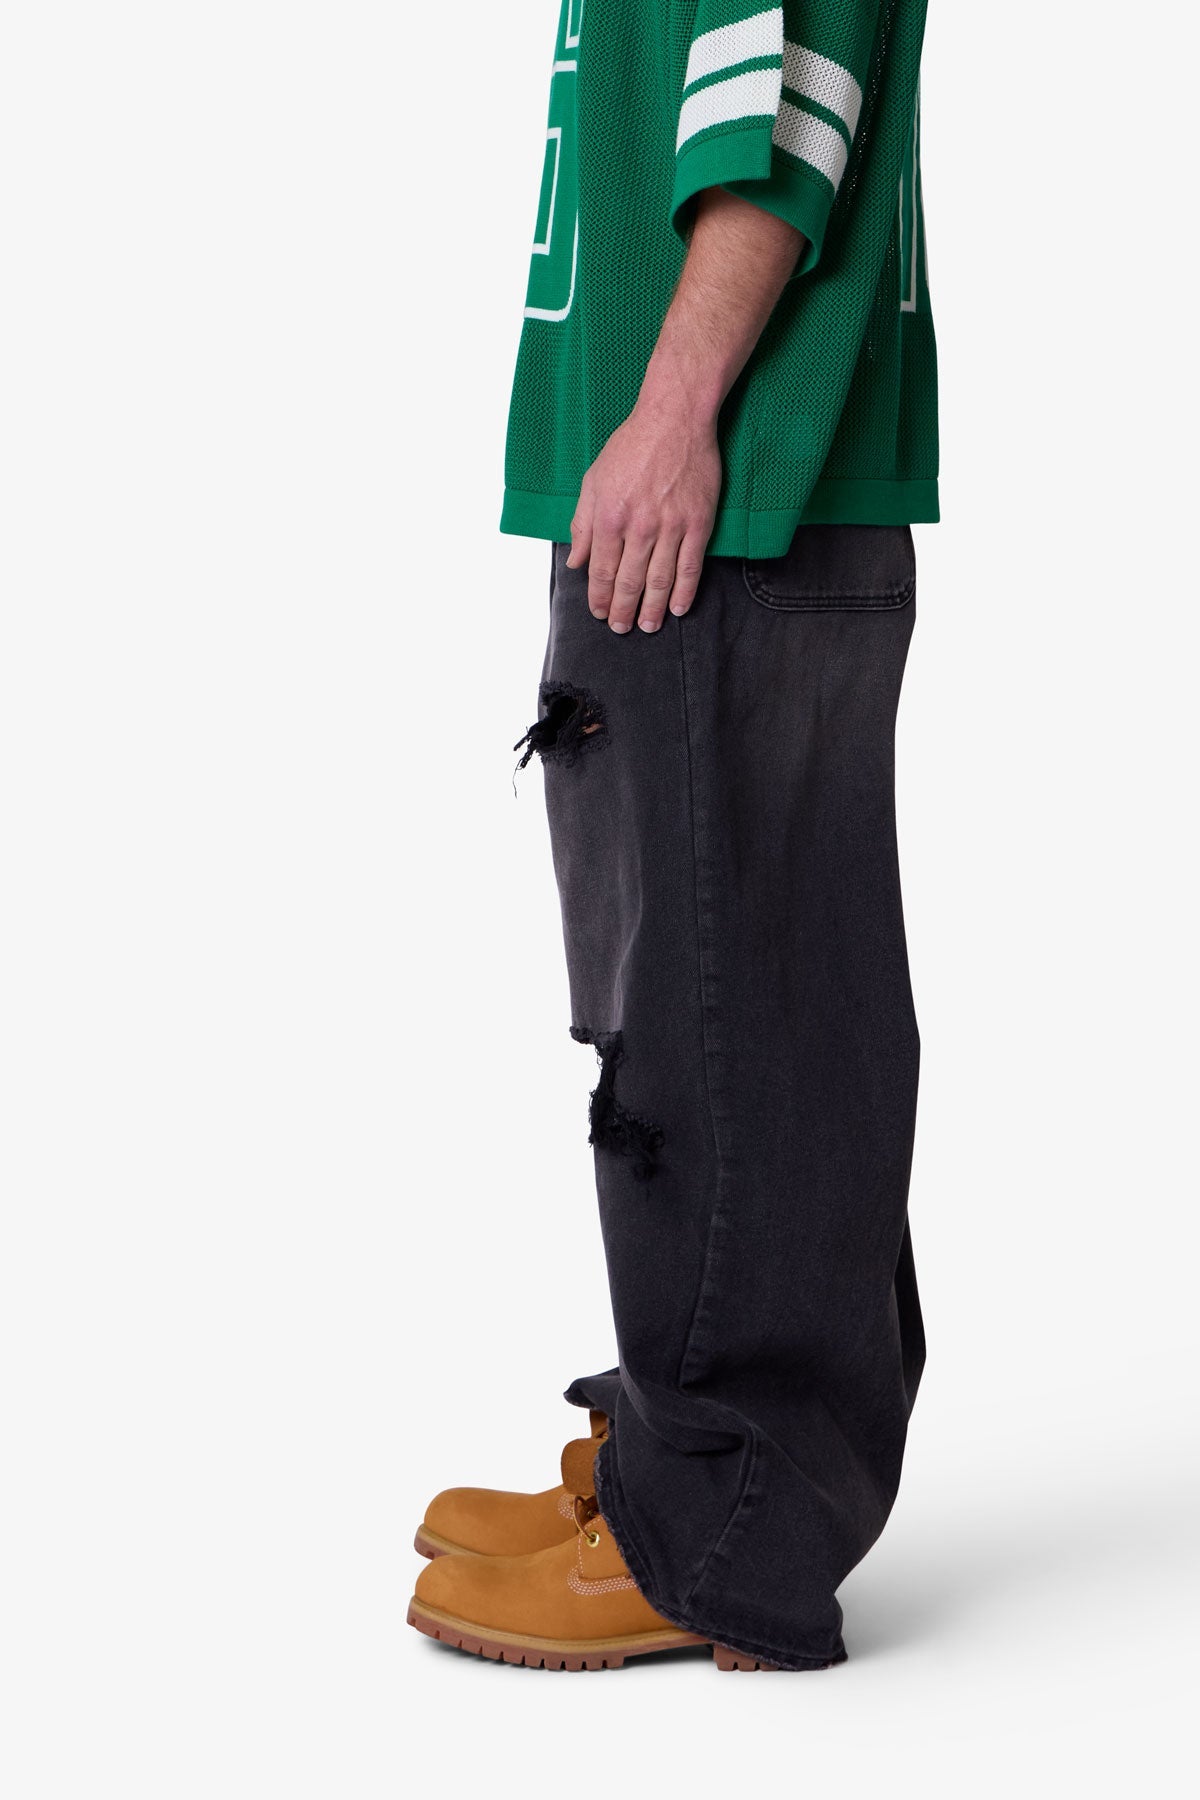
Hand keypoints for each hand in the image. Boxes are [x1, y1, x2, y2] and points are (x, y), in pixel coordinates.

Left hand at [566, 397, 721, 632]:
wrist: (674, 419)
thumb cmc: (631, 446)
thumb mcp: (593, 481)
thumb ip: (582, 524)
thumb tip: (576, 561)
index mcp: (609, 517)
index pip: (602, 570)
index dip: (600, 597)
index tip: (599, 612)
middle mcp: (639, 527)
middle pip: (629, 582)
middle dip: (623, 610)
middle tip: (621, 629)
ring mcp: (671, 526)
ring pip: (660, 580)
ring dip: (652, 609)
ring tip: (647, 626)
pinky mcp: (698, 522)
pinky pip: (691, 567)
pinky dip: (685, 592)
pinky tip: (679, 608)